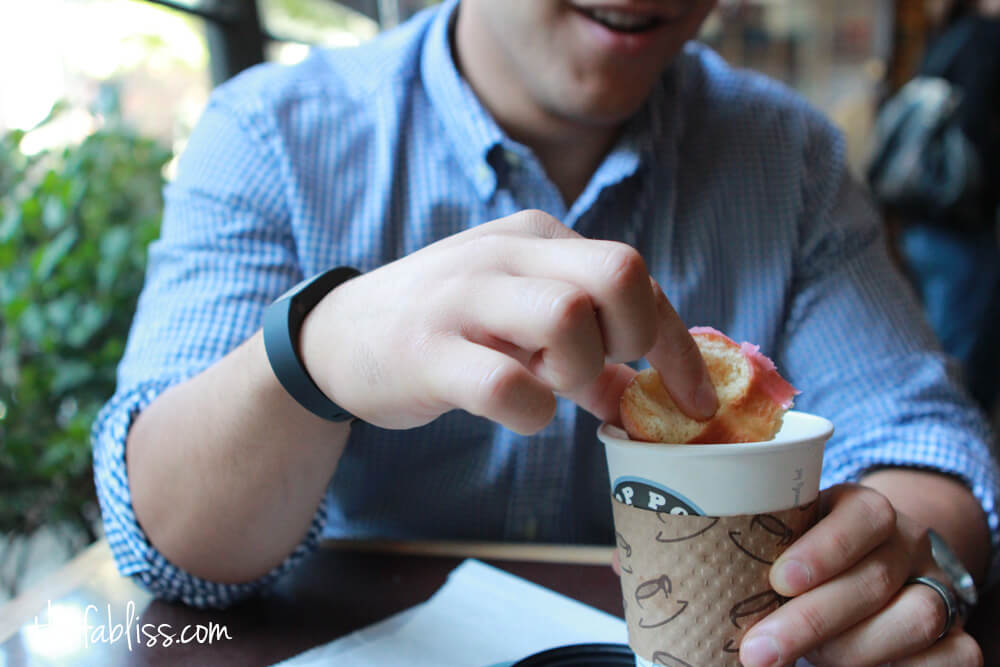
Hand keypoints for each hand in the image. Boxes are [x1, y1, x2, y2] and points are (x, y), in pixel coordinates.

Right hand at [299, 209, 716, 432]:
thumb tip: (647, 397)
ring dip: (577, 371)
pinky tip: (514, 409)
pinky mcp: (427, 351)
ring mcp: (462, 298)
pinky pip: (506, 385)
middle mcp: (504, 253)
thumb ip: (586, 351)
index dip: (678, 345)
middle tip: (598, 373)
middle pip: (618, 273)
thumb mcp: (520, 322)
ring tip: (546, 384)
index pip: (636, 274)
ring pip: (568, 318)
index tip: (698, 401)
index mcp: (537, 239)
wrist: (339, 336)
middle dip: (633, 339)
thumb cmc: (447, 328)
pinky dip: (529, 411)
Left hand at [739, 484, 983, 666]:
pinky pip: (949, 657)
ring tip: (795, 664)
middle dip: (813, 620)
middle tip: (759, 650)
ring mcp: (937, 587)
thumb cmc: (808, 552)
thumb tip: (697, 584)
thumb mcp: (790, 535)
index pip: (861, 518)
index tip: (779, 579)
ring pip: (915, 620)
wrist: (873, 565)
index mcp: (866, 509)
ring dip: (849, 651)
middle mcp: (908, 543)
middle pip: (875, 580)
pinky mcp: (957, 634)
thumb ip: (763, 547)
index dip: (825, 549)